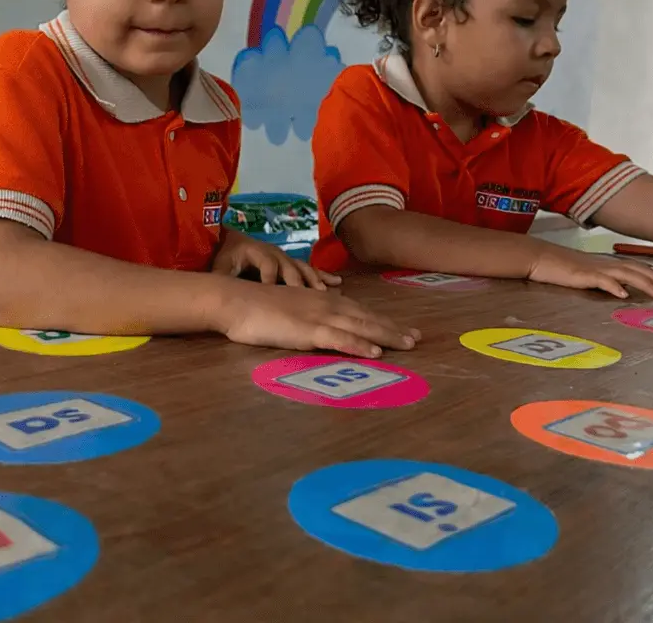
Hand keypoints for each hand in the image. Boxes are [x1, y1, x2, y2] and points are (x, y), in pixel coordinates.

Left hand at [212, 230, 339, 290]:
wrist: (231, 241)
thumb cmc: (227, 256)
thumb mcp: (221, 267)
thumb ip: (221, 278)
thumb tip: (217, 290)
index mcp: (257, 252)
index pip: (267, 267)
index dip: (271, 281)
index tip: (274, 297)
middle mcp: (275, 254)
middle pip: (290, 268)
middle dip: (299, 283)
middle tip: (309, 298)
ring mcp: (286, 258)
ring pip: (303, 269)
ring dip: (315, 281)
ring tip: (325, 293)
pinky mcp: (292, 264)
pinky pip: (310, 269)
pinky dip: (324, 276)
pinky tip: (338, 283)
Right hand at [219, 284, 419, 357]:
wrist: (235, 301)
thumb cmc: (255, 307)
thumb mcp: (288, 308)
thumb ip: (305, 316)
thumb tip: (318, 327)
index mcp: (320, 299)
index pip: (358, 310)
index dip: (381, 320)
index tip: (400, 328)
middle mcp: (325, 304)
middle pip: (366, 317)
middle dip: (392, 328)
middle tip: (417, 338)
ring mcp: (319, 317)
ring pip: (360, 326)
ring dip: (386, 335)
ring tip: (408, 344)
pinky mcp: (308, 331)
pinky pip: (340, 339)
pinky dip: (360, 345)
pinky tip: (376, 353)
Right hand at [528, 246, 652, 299]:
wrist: (537, 257)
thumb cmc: (556, 266)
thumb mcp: (582, 271)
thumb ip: (599, 277)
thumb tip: (615, 287)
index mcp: (604, 263)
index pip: (634, 266)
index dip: (652, 275)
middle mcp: (604, 263)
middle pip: (636, 269)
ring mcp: (594, 268)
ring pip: (626, 274)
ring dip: (645, 284)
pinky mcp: (582, 274)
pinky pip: (602, 280)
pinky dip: (615, 286)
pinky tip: (624, 295)